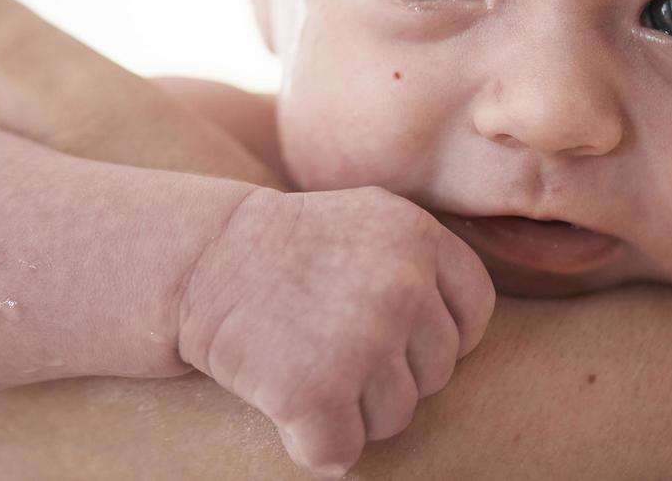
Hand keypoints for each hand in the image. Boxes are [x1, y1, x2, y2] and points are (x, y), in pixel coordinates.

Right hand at [177, 186, 494, 477]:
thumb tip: (469, 339)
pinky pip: (342, 451)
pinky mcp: (318, 390)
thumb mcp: (367, 221)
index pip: (473, 314)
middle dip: (388, 375)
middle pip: (436, 373)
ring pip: (394, 417)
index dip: (435, 336)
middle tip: (327, 343)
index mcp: (419, 235)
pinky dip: (313, 442)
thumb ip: (422, 264)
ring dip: (352, 410)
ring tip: (304, 362)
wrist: (198, 259)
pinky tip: (284, 399)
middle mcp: (403, 283)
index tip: (390, 334)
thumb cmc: (282, 250)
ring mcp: (363, 338)